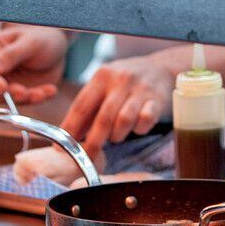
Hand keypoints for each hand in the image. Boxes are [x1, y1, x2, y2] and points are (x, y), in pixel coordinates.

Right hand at [0, 24, 68, 103]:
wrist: (57, 48)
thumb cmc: (41, 38)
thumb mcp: (30, 42)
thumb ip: (10, 55)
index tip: (2, 86)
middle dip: (6, 93)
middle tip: (24, 92)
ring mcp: (3, 82)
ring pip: (3, 98)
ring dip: (22, 99)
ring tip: (41, 93)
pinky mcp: (15, 93)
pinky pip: (21, 102)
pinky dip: (35, 99)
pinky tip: (49, 91)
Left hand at [61, 55, 177, 159]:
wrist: (161, 69)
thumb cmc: (126, 83)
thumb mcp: (105, 86)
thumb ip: (88, 109)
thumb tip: (67, 136)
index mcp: (102, 76)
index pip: (81, 106)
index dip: (70, 128)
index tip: (62, 146)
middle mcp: (121, 79)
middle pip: (102, 117)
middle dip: (93, 142)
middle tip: (87, 157)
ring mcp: (141, 89)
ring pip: (123, 121)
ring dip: (117, 135)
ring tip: (115, 137)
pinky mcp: (158, 99)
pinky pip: (145, 121)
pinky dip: (138, 129)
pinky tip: (136, 127)